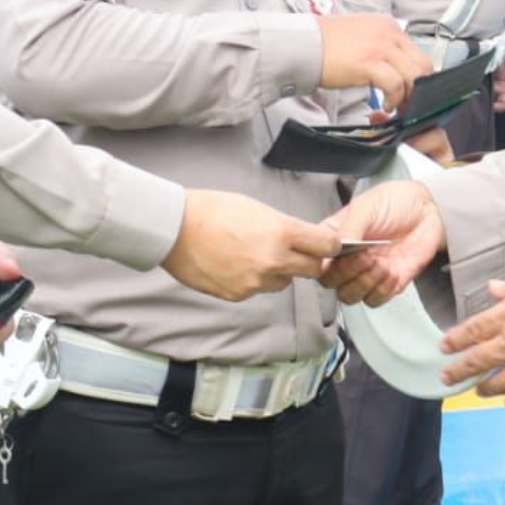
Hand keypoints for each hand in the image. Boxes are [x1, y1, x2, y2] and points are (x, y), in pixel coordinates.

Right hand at [161, 192, 344, 300]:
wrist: (175, 229)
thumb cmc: (211, 210)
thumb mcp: (256, 208)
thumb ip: (284, 226)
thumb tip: (302, 239)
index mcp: (281, 232)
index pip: (326, 246)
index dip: (330, 245)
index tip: (328, 245)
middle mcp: (274, 260)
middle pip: (312, 269)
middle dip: (308, 260)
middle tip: (294, 251)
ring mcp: (256, 282)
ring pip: (283, 282)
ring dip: (278, 272)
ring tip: (253, 255)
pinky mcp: (239, 295)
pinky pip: (258, 290)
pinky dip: (253, 280)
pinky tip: (234, 264)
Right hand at [314, 13, 428, 102]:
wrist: (304, 44)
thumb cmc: (324, 42)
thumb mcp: (360, 35)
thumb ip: (379, 45)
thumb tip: (391, 66)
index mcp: (387, 25)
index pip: (416, 51)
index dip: (417, 75)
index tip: (410, 89)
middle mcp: (388, 33)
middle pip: (422, 64)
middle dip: (419, 87)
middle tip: (409, 102)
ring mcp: (381, 48)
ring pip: (413, 76)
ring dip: (408, 96)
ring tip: (397, 106)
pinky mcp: (370, 64)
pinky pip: (395, 85)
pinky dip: (394, 99)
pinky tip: (386, 106)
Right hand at [320, 181, 447, 304]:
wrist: (428, 210)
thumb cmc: (394, 202)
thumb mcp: (366, 207)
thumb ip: (350, 227)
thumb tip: (338, 246)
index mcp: (334, 239)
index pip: (316, 260)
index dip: (324, 264)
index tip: (339, 255)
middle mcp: (346, 259)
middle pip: (330, 283)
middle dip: (348, 274)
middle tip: (365, 257)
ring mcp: (366, 273)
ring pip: (350, 296)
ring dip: (366, 283)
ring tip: (382, 263)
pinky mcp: (387, 283)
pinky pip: (375, 300)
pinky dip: (383, 289)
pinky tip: (392, 270)